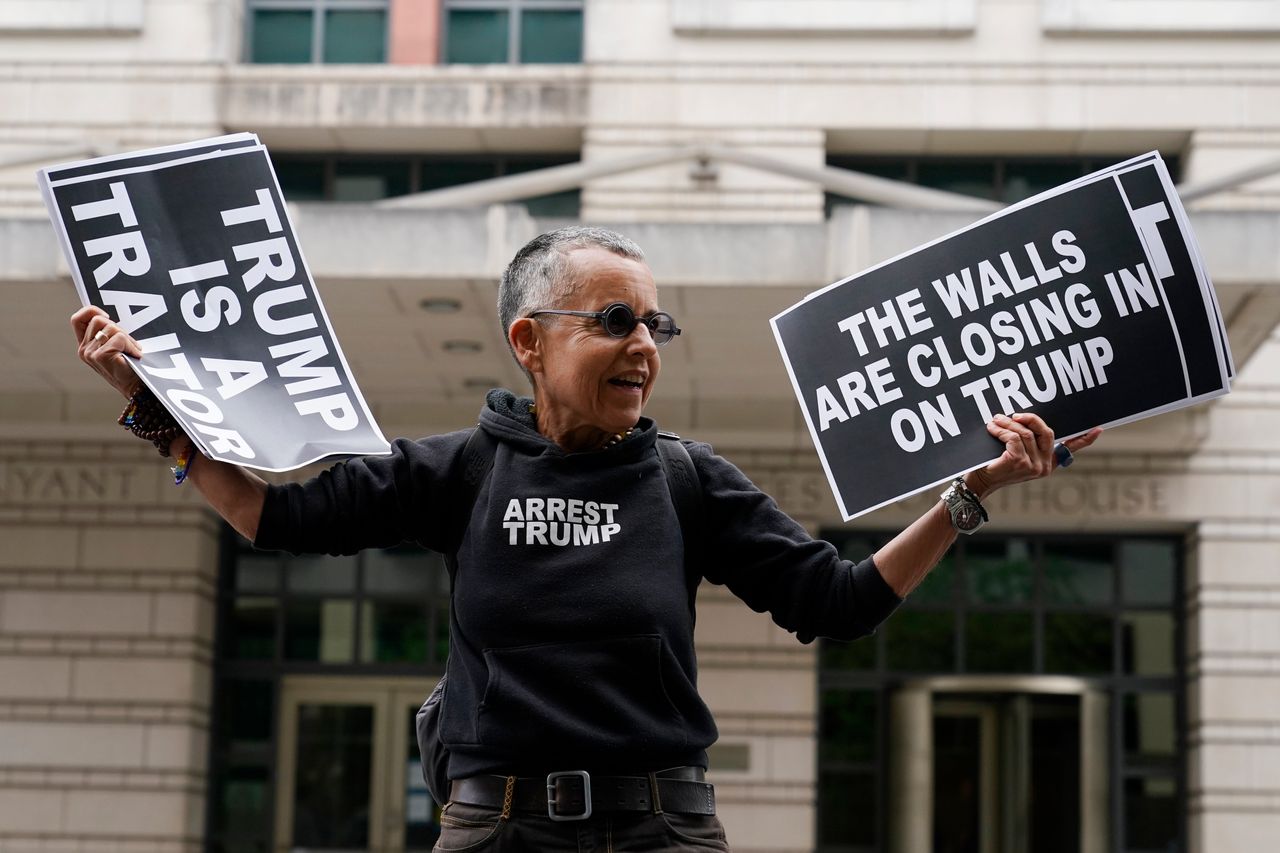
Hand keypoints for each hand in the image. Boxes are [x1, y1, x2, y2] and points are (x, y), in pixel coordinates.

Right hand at [71, 305, 143, 398]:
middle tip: (129, 343)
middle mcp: (84, 349)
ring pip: (110, 328)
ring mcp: (90, 353)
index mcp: (85, 345)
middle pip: (98, 320)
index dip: (91, 311)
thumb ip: (108, 333)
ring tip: (132, 351)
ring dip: (127, 338)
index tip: (108, 317)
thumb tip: (111, 317)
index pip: (77, 319)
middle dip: (118, 328)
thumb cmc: (130, 366)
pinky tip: (135, 355)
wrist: (137, 387)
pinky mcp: (100, 356)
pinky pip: (119, 338)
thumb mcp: (115, 346)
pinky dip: (131, 345)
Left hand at [969, 412, 1101, 495]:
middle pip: (1046, 431)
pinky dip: (1001, 430)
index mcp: (1047, 462)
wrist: (979, 482)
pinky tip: (991, 429)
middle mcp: (1044, 466)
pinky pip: (1014, 437)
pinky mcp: (1020, 462)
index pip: (1070, 449)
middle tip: (1013, 415)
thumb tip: (1025, 419)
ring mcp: (1033, 466)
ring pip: (1025, 433)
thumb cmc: (995, 464)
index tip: (1099, 428)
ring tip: (995, 420)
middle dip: (1030, 418)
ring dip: (1007, 423)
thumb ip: (1026, 440)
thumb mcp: (1014, 451)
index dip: (1084, 439)